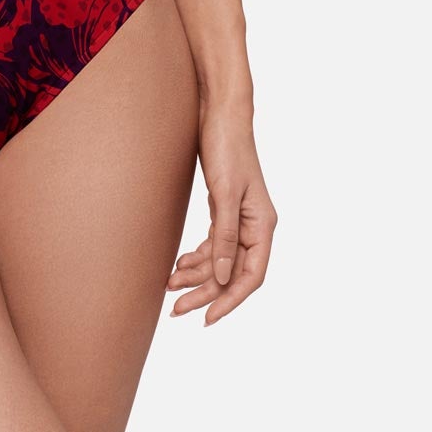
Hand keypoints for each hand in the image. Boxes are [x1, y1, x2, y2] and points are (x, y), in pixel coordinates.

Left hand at [166, 102, 275, 324]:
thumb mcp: (224, 194)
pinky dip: (197, 256)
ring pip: (220, 259)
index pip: (251, 276)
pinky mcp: (223, 208)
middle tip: (176, 309)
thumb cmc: (227, 147)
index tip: (207, 318)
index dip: (230, 300)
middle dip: (205, 292)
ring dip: (196, 274)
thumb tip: (225, 277)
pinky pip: (213, 243)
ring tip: (169, 286)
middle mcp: (254, 226)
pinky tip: (179, 264)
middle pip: (232, 272)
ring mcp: (239, 218)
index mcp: (262, 225)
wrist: (219, 113)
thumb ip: (225, 236)